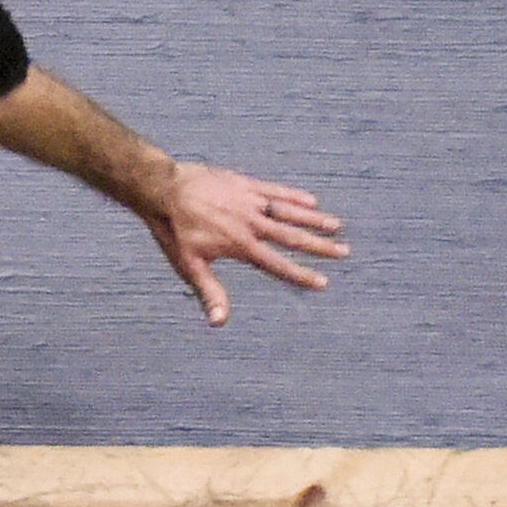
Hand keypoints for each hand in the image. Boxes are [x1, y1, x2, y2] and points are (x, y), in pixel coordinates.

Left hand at [148, 165, 347, 326]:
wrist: (163, 189)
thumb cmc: (174, 230)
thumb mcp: (189, 265)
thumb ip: (209, 292)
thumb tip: (220, 323)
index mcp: (241, 245)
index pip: (278, 264)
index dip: (301, 274)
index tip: (323, 282)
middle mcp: (251, 223)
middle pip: (292, 237)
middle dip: (319, 246)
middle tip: (344, 252)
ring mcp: (249, 201)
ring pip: (288, 212)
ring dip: (314, 219)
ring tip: (337, 225)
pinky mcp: (244, 183)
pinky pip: (274, 190)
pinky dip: (293, 195)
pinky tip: (311, 200)